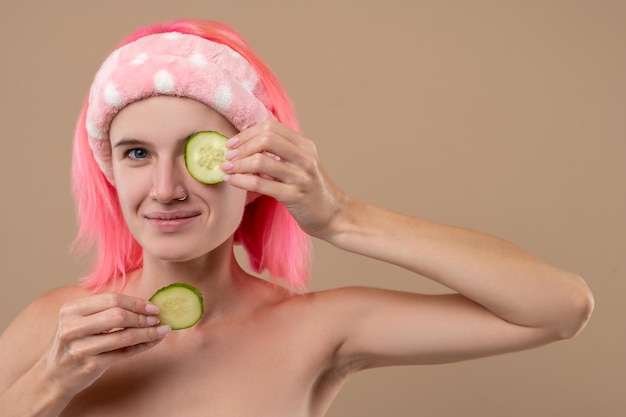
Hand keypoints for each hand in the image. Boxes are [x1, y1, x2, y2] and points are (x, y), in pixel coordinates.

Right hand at [42, 292, 169, 396]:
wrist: (54, 375)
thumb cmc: (74, 343)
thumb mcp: (80, 320)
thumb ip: (105, 310)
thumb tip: (145, 305)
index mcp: (71, 309)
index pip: (111, 299)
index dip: (136, 302)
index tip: (153, 307)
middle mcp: (73, 327)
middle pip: (118, 315)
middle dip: (143, 317)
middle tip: (158, 319)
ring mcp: (80, 347)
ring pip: (125, 336)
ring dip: (148, 333)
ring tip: (162, 330)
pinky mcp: (90, 365)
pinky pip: (124, 353)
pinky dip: (143, 346)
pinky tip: (153, 342)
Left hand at [221, 120, 347, 239]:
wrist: (334, 216)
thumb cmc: (312, 191)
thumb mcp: (302, 165)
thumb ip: (282, 153)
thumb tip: (247, 145)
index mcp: (305, 146)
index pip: (271, 127)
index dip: (247, 133)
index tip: (233, 144)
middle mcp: (305, 157)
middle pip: (266, 138)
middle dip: (241, 146)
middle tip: (228, 156)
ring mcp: (301, 176)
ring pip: (261, 161)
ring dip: (237, 164)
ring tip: (226, 169)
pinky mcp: (295, 196)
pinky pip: (261, 184)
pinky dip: (241, 180)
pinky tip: (232, 181)